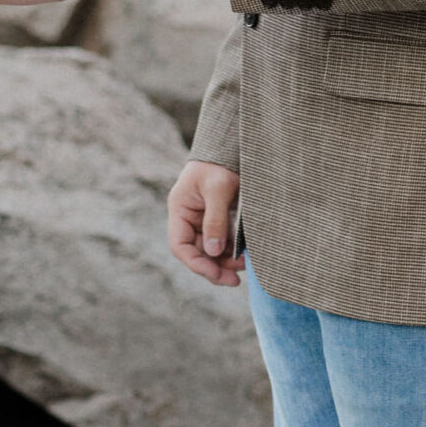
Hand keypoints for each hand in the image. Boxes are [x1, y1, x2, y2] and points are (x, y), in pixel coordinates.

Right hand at [168, 161, 243, 285]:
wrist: (232, 145)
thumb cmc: (220, 164)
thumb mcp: (218, 189)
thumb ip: (215, 221)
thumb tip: (213, 252)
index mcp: (180, 210)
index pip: (180, 246)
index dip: (196, 264)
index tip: (216, 274)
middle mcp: (188, 218)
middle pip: (196, 252)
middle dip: (214, 268)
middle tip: (235, 281)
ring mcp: (203, 219)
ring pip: (210, 250)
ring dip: (225, 262)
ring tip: (245, 267)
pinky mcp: (219, 218)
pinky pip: (223, 241)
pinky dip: (232, 251)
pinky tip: (245, 256)